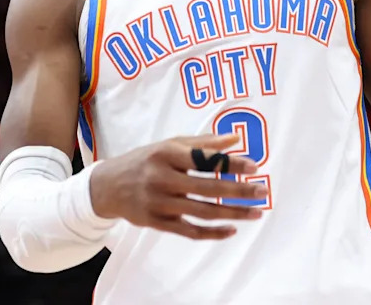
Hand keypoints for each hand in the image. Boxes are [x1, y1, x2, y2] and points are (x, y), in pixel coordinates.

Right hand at [89, 133, 266, 239]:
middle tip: (262, 193)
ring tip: (256, 213)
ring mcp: (159, 202)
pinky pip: (189, 231)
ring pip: (202, 212)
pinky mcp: (157, 222)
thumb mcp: (169, 145)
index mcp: (167, 154)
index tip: (255, 167)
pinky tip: (231, 230)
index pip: (205, 159)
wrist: (108, 186)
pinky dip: (212, 233)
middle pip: (208, 188)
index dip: (231, 164)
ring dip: (232, 214)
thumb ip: (203, 143)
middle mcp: (162, 178)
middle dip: (239, 191)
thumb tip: (236, 138)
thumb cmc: (145, 160)